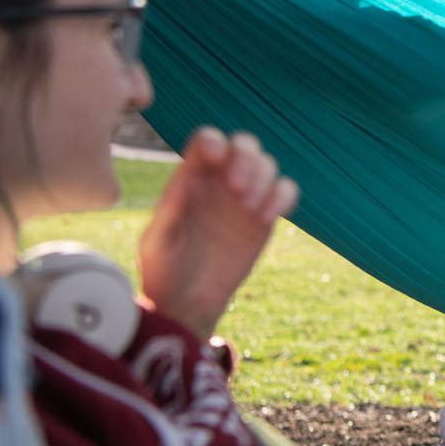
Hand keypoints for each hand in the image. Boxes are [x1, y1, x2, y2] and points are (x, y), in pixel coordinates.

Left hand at [138, 128, 297, 337]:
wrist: (187, 305)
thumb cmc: (163, 270)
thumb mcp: (158, 239)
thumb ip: (171, 208)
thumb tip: (186, 177)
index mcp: (190, 178)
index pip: (208, 141)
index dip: (215, 140)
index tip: (215, 157)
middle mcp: (219, 183)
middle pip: (244, 145)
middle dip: (246, 156)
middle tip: (236, 186)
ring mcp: (244, 199)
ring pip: (267, 164)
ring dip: (263, 177)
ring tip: (247, 207)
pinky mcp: (265, 219)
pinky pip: (286, 192)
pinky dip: (282, 197)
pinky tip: (265, 217)